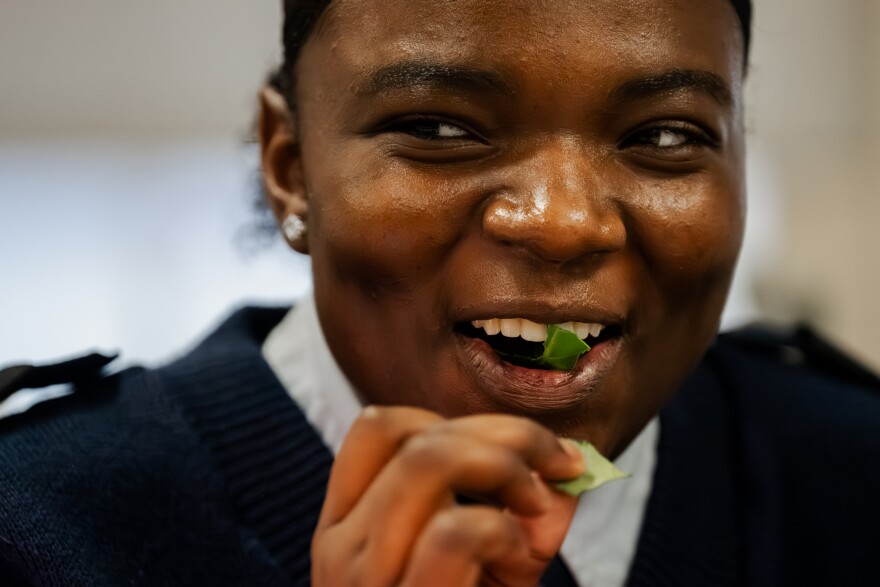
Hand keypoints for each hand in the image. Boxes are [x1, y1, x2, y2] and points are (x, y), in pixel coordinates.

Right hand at [312, 406, 583, 585]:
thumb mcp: (483, 563)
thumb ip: (513, 505)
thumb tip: (574, 458)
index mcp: (347, 529)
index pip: (377, 427)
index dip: (452, 420)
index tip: (507, 450)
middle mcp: (340, 548)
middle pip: (417, 435)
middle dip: (508, 433)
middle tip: (556, 467)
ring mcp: (364, 582)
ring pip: (430, 462)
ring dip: (508, 470)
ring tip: (533, 513)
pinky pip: (458, 531)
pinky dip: (507, 532)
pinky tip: (517, 562)